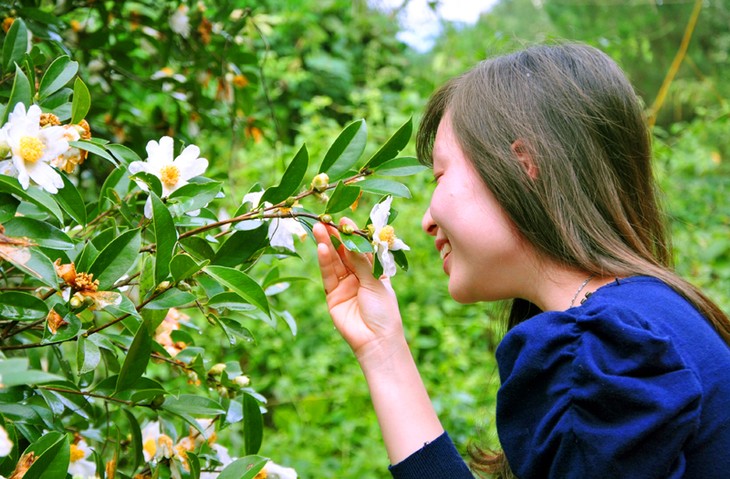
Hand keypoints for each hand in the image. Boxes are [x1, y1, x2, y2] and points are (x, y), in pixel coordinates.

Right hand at [313, 220, 405, 362]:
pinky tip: (322, 248)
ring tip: (319, 229)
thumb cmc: (384, 311)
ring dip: (327, 245)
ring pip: (335, 261)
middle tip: (326, 220)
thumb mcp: (375, 282)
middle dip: (336, 237)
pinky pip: (328, 275)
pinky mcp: (332, 295)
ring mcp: (345, 285)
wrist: (375, 341)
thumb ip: (361, 262)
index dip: (354, 235)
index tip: (345, 220)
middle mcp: (359, 276)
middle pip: (346, 253)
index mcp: (375, 271)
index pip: (363, 249)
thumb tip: (351, 240)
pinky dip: (324, 261)